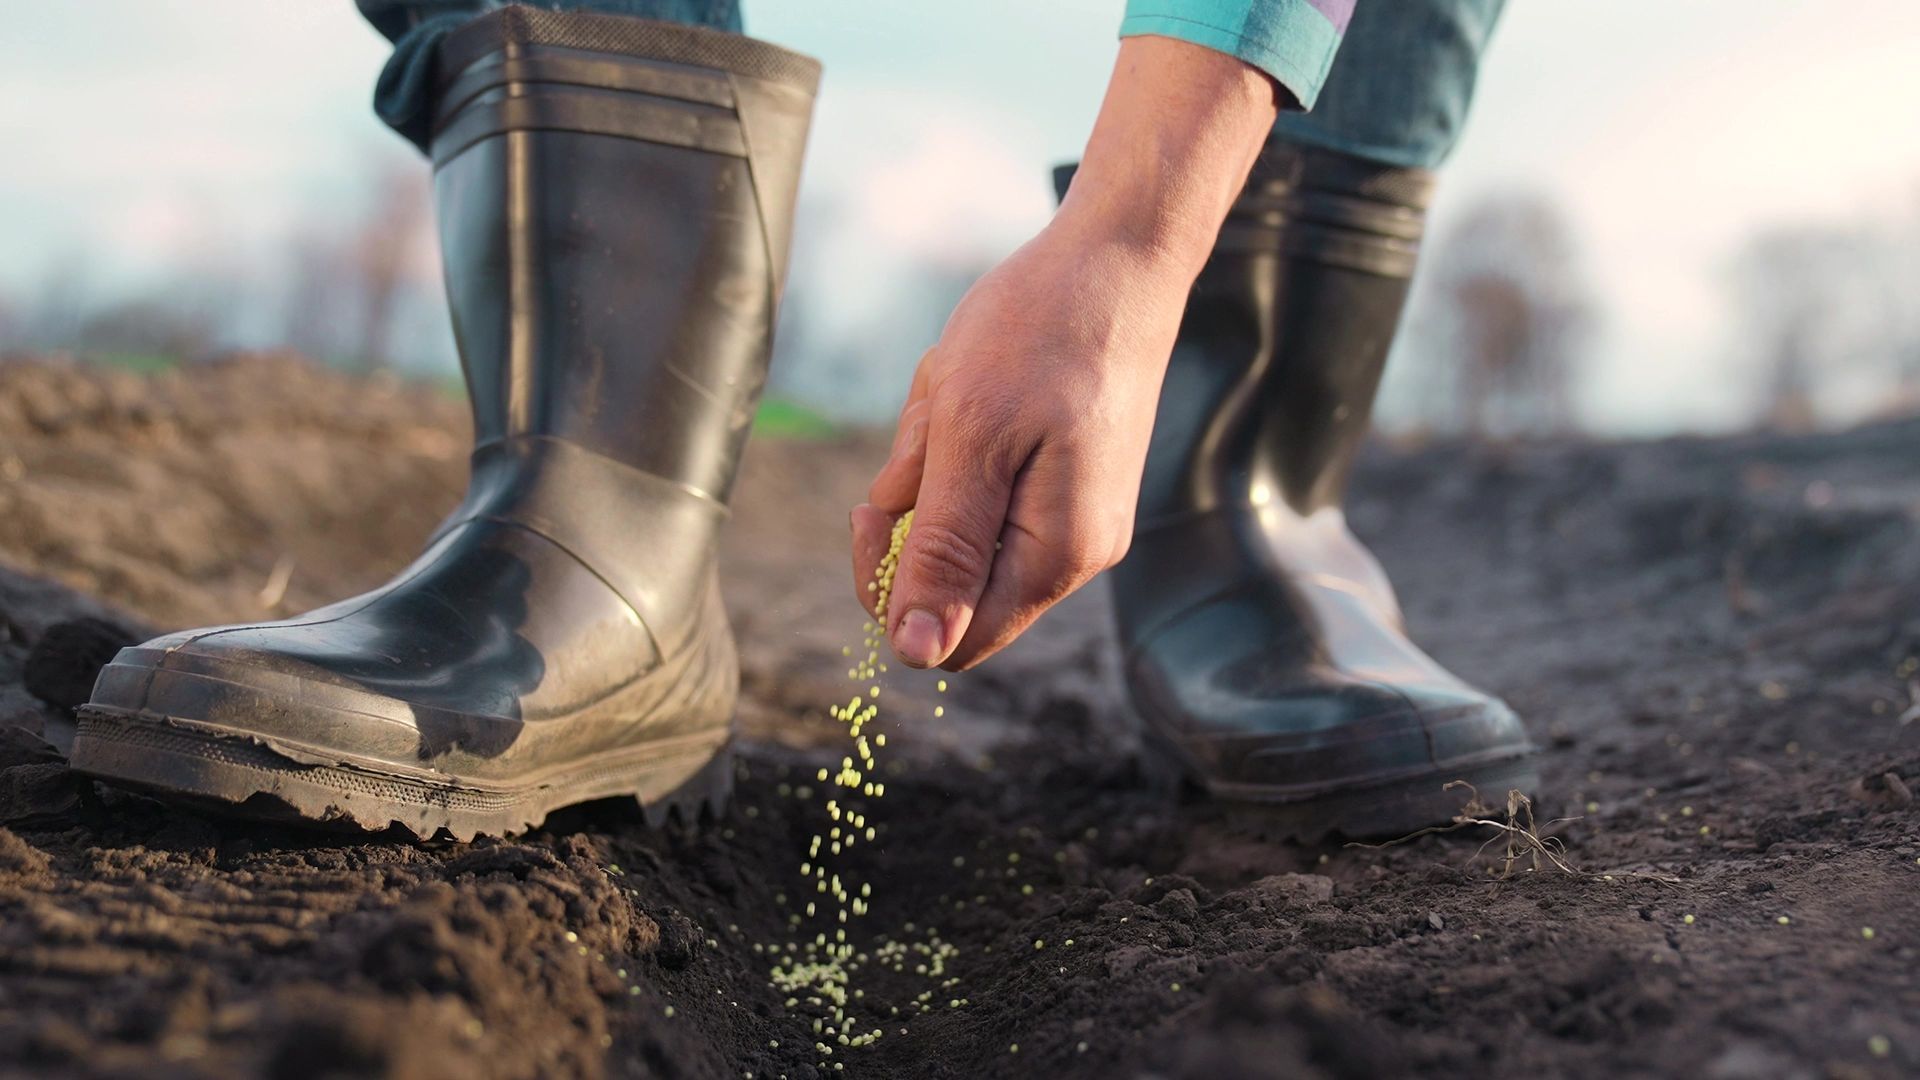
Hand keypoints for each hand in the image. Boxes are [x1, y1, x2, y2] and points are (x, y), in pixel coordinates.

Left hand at [851, 219, 1189, 669]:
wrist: (1119, 258)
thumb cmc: (1041, 332)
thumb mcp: (970, 438)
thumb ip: (942, 551)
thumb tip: (915, 654)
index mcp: (1055, 557)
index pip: (947, 639)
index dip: (890, 590)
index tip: (876, 507)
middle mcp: (1076, 555)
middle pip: (954, 592)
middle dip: (914, 521)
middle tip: (919, 440)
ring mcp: (1078, 522)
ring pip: (965, 536)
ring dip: (936, 475)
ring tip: (958, 396)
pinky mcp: (1070, 487)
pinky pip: (988, 498)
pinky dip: (962, 452)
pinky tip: (977, 392)